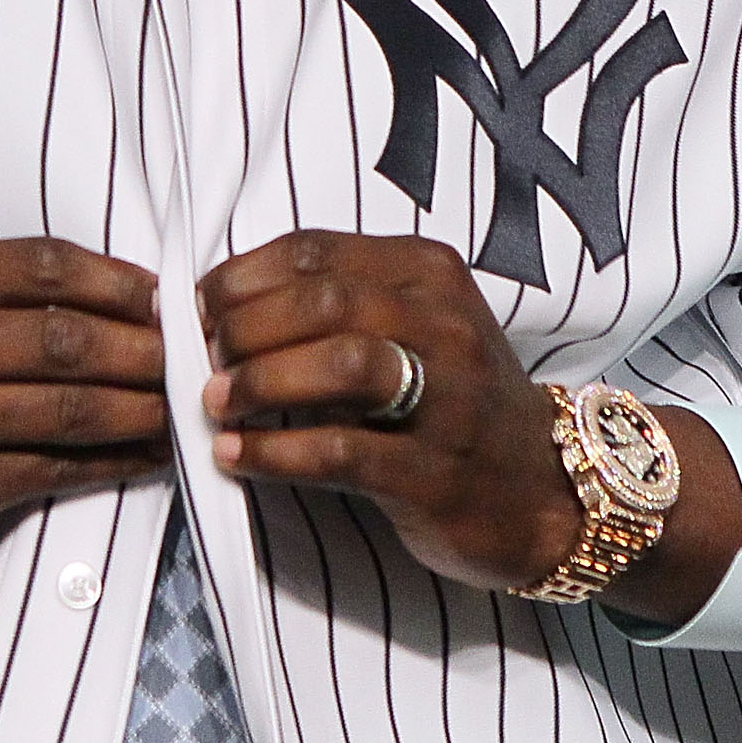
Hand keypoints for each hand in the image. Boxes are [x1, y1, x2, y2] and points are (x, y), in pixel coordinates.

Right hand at [0, 239, 170, 576]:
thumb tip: (125, 293)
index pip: (41, 267)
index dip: (116, 281)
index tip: (162, 297)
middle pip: (63, 338)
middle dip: (142, 348)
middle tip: (188, 354)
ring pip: (68, 408)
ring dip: (141, 408)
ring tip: (180, 405)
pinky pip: (56, 468)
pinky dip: (116, 461)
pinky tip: (150, 453)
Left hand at [198, 230, 741, 620]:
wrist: (546, 492)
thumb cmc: (454, 403)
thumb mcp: (413, 327)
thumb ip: (338, 305)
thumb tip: (220, 306)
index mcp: (429, 272)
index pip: (315, 250)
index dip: (241, 275)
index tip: (196, 306)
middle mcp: (445, 323)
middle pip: (320, 301)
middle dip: (243, 326)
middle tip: (200, 357)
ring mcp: (448, 398)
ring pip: (339, 364)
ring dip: (258, 381)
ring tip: (212, 403)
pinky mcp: (436, 471)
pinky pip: (343, 452)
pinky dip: (275, 453)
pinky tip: (234, 457)